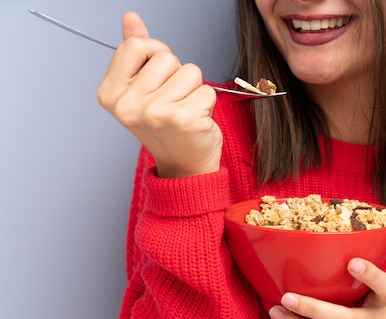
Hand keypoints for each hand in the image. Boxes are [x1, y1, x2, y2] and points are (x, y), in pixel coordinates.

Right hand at [96, 11, 221, 177]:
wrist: (184, 166)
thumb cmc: (165, 126)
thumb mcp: (142, 88)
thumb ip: (136, 52)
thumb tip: (131, 18)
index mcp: (111, 93)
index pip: (137, 45)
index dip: (156, 53)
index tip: (159, 75)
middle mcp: (129, 104)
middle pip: (166, 57)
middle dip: (177, 74)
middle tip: (173, 101)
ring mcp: (155, 113)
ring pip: (190, 71)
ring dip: (194, 89)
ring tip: (185, 110)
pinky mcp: (184, 119)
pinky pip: (208, 90)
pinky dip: (207, 103)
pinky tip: (196, 120)